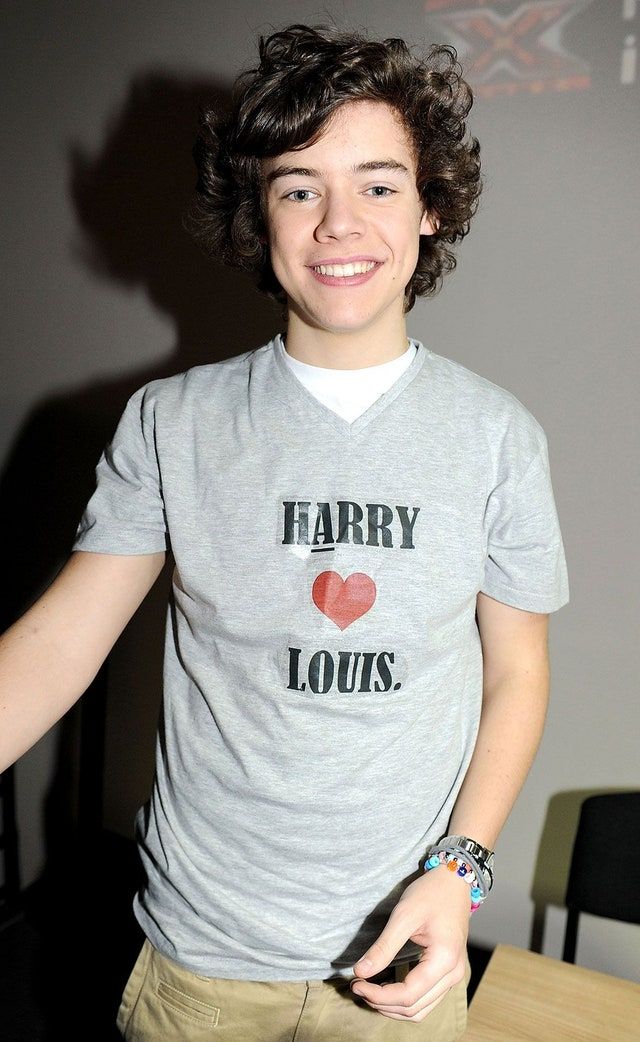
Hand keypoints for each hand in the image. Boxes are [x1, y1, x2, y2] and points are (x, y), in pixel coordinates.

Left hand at [349, 867, 469, 1021]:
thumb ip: (383, 947)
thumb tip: (360, 972)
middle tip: (357, 986)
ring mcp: (453, 976)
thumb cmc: (431, 893)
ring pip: (420, 1010)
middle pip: (414, 1009)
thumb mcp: (404, 915)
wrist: (454, 881)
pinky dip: (404, 1001)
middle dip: (382, 1003)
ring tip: (368, 990)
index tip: (355, 983)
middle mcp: (453, 975)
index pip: (407, 995)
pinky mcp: (447, 973)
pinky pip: (425, 999)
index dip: (378, 995)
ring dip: (392, 1007)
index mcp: (444, 960)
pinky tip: (385, 988)